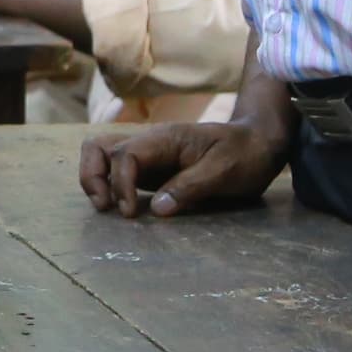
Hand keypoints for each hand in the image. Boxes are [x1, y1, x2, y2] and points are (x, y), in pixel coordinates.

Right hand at [76, 119, 285, 218]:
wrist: (259, 142)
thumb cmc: (245, 154)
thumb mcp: (225, 171)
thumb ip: (191, 187)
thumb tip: (158, 210)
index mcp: (165, 139)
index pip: (125, 155)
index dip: (121, 184)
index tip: (132, 213)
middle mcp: (149, 143)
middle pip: (98, 147)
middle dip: (92, 177)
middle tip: (106, 208)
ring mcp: (148, 155)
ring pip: (101, 155)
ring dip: (95, 179)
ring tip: (107, 208)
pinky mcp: (151, 169)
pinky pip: (117, 171)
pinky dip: (108, 185)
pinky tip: (121, 207)